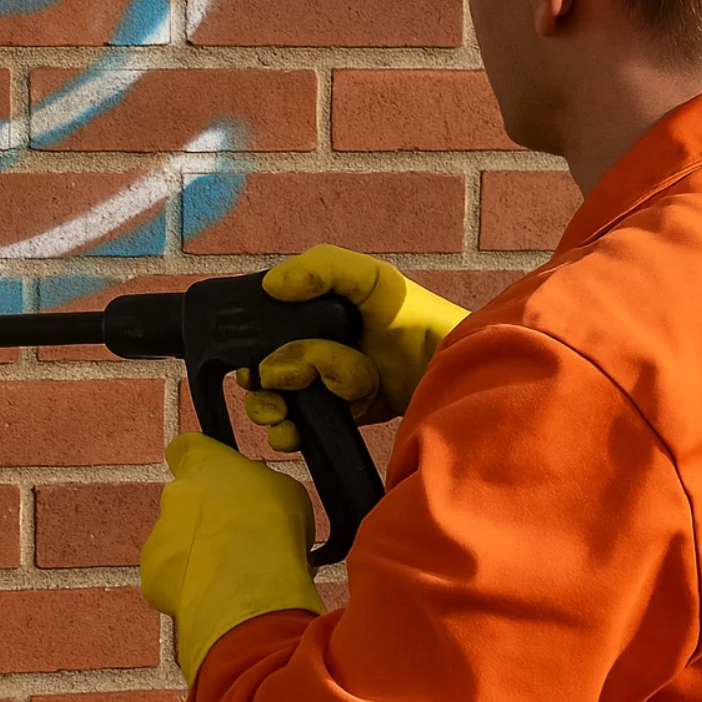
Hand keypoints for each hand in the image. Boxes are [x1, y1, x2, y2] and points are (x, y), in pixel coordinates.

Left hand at [141, 433, 324, 684]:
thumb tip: (258, 503)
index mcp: (204, 464)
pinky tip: (218, 597)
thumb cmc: (274, 526)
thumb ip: (262, 490)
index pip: (186, 448)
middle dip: (209, 521)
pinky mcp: (152, 575)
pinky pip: (172, 579)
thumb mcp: (286, 492)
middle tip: (242, 543)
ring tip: (235, 578)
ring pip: (178, 545)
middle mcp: (174, 495)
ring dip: (201, 557)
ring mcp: (158, 536)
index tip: (218, 480)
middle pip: (185, 503)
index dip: (201, 464)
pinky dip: (191, 588)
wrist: (248, 583)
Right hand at [239, 245, 471, 450]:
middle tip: (276, 389)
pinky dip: (287, 434)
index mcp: (316, 314)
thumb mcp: (374, 280)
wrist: (450, 376)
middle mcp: (315, 347)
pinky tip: (292, 433)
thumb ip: (324, 267)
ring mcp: (325, 386)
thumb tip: (271, 286)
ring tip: (284, 415)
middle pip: (262, 369)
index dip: (251, 345)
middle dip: (261, 384)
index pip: (263, 329)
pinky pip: (297, 428)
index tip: (253, 358)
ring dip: (271, 410)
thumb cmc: (416, 321)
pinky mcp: (338, 417)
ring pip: (274, 401)